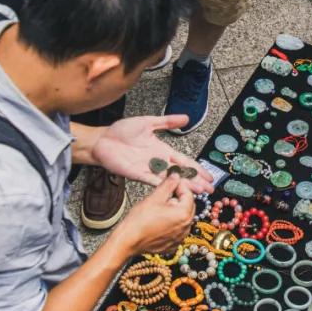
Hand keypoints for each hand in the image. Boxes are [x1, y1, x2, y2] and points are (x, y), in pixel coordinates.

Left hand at [93, 116, 213, 191]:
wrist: (102, 140)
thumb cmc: (121, 131)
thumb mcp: (147, 123)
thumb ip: (167, 122)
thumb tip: (186, 118)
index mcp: (162, 150)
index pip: (184, 161)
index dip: (197, 169)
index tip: (209, 176)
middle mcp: (157, 161)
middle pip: (180, 173)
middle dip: (195, 181)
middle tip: (209, 190)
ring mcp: (148, 169)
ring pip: (170, 180)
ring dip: (184, 186)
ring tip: (198, 192)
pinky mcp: (137, 174)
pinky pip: (153, 181)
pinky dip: (164, 185)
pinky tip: (174, 190)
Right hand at [118, 173, 194, 255]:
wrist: (128, 240)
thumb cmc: (139, 221)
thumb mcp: (155, 197)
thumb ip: (168, 184)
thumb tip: (175, 176)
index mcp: (184, 215)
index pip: (189, 194)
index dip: (180, 185)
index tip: (172, 182)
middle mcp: (185, 227)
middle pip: (188, 206)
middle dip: (178, 198)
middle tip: (165, 194)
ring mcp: (180, 237)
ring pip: (182, 217)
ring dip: (175, 210)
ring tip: (160, 208)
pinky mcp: (173, 243)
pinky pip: (177, 229)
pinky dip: (172, 223)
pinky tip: (160, 220)